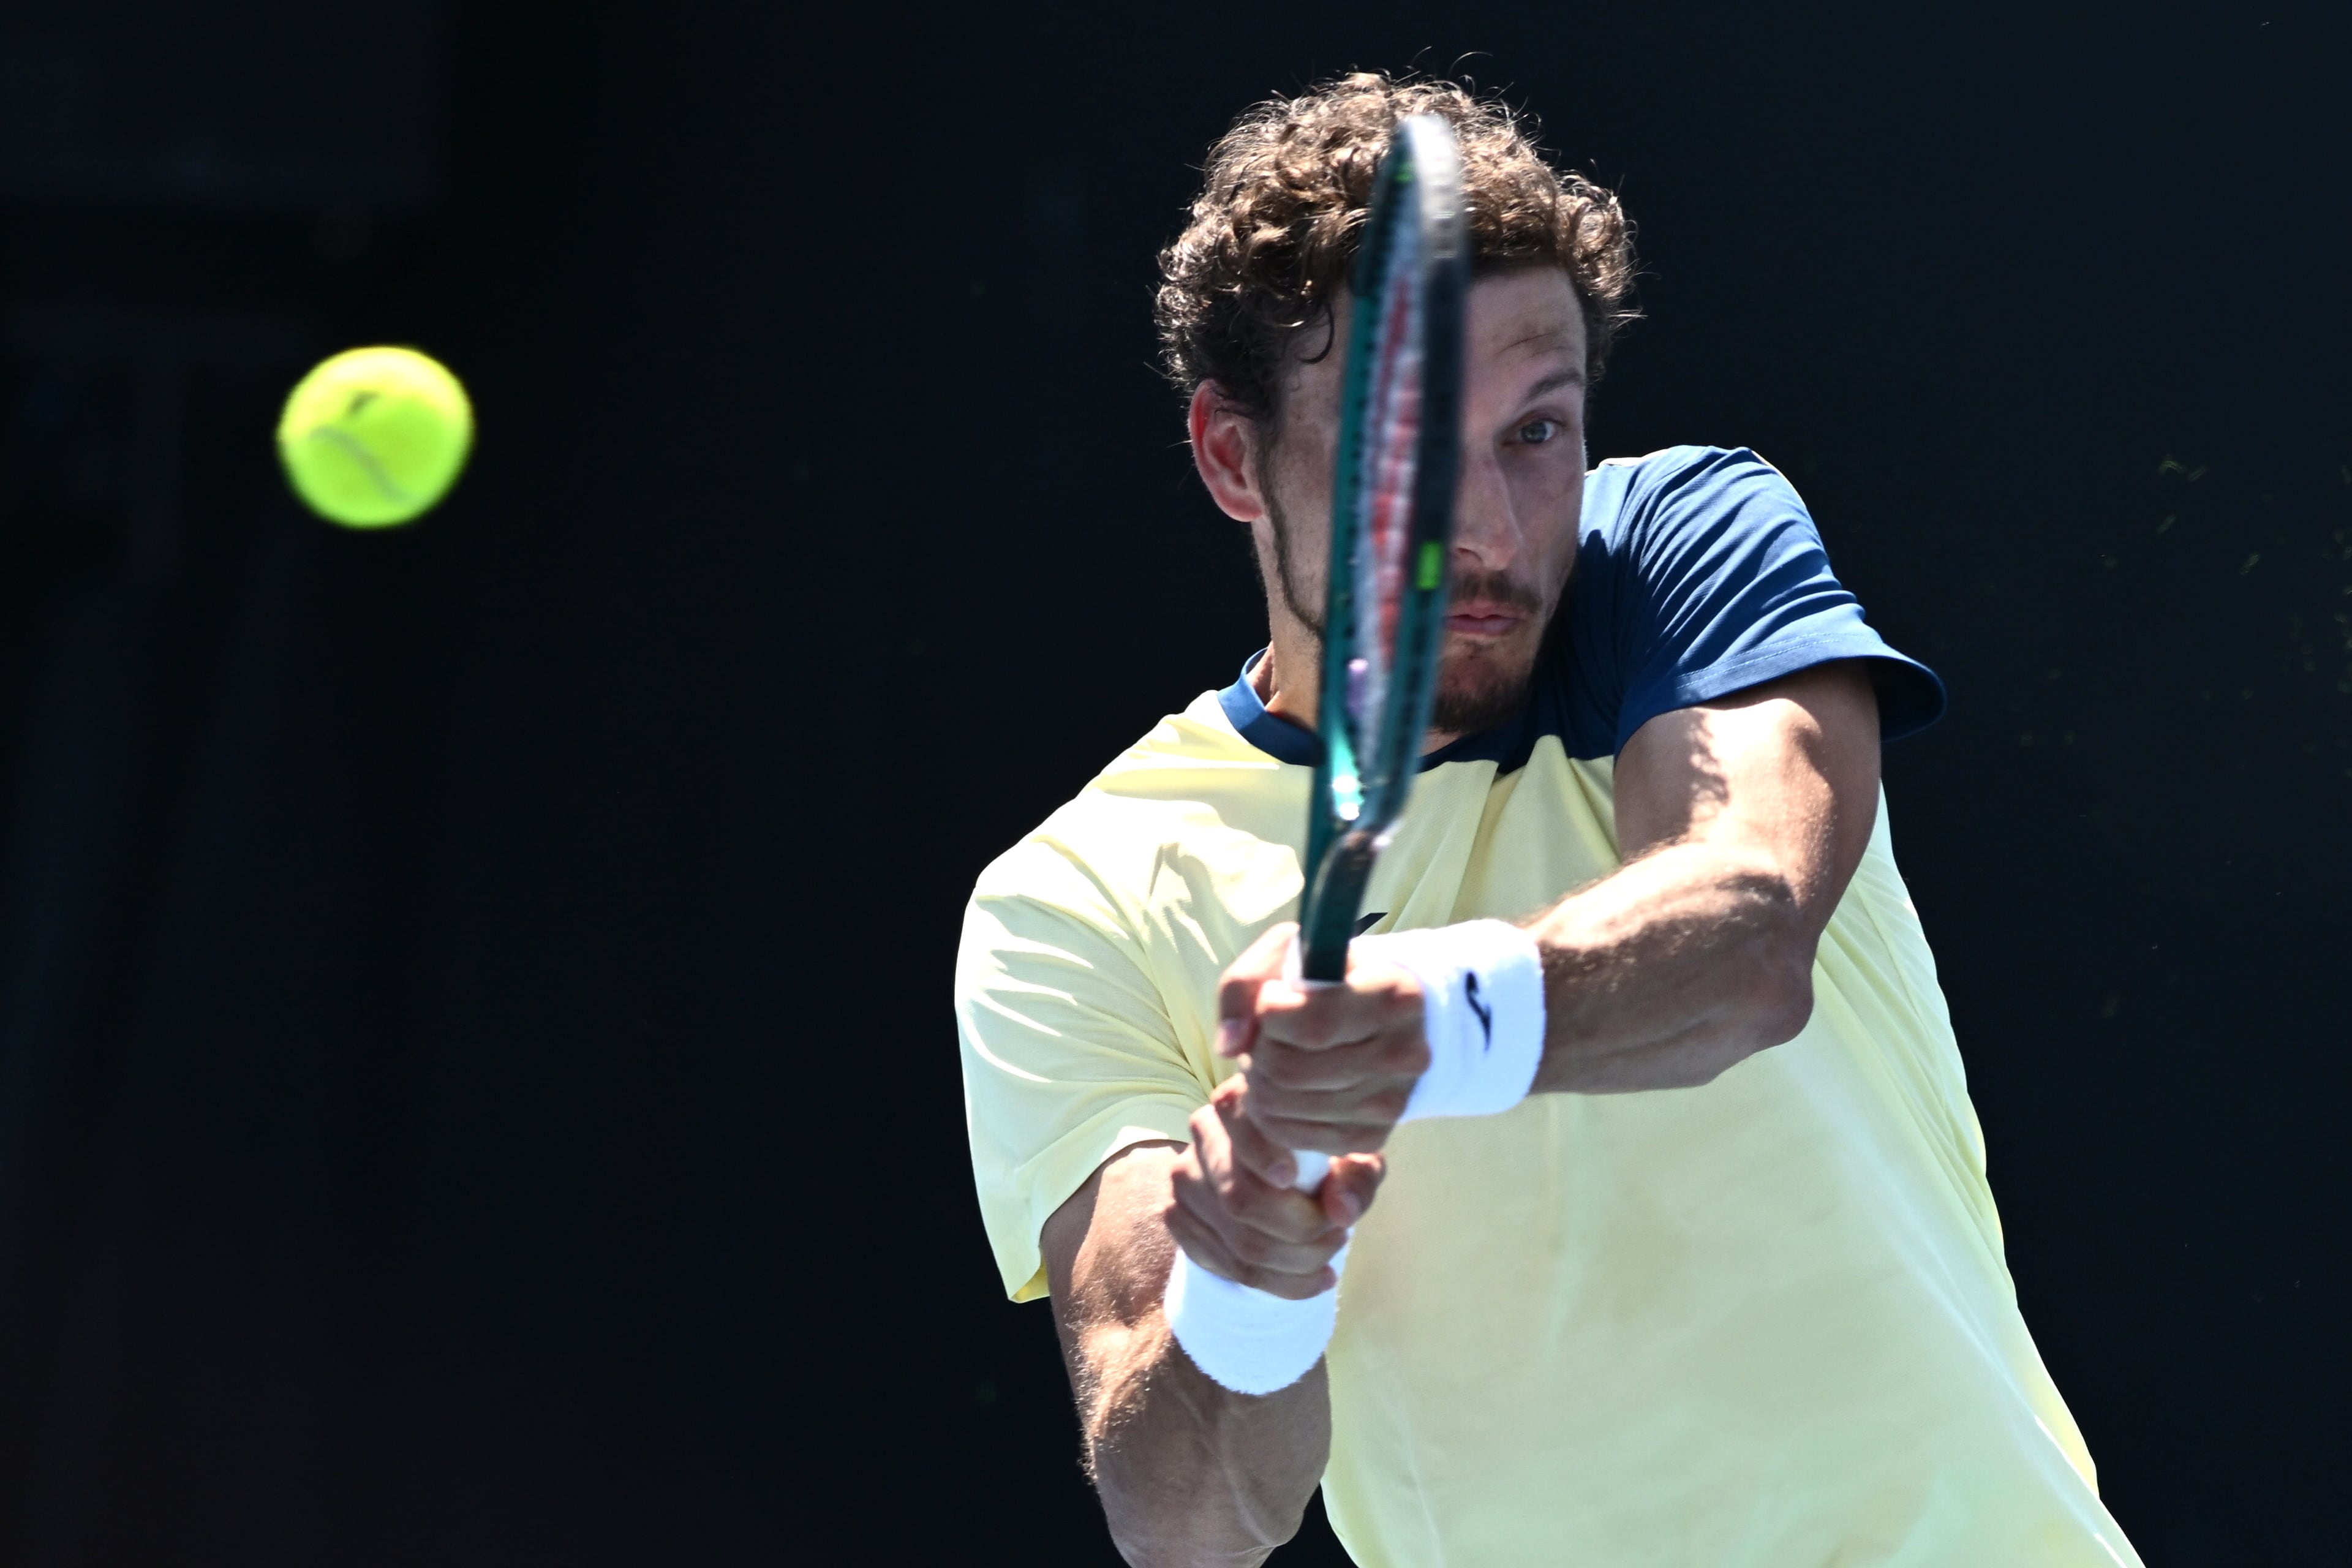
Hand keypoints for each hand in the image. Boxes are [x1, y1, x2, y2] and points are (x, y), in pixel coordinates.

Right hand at [1164, 1074, 1383, 1299]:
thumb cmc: (1322, 1160)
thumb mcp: (1353, 1158)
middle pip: (1241, 1198)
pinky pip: (1227, 1266)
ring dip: (1297, 1263)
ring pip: (1239, 1242)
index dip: (1263, 1153)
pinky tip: (1312, 1278)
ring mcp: (1185, 1178)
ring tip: (1330, 1254)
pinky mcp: (1176, 1217)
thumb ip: (1357, 1178)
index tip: (1294, 1179)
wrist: (1277, 1183)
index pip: (1236, 1119)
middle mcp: (1203, 1133)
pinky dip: (1279, 1283)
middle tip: (1339, 1234)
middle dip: (1301, 1231)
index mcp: (1242, 1101)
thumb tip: (1341, 1212)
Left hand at [1216, 922, 1430, 1155]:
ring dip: (1257, 1081)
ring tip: (1272, 1055)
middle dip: (1257, 1050)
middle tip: (1265, 1032)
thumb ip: (1245, 984)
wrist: (1379, 1014)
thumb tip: (1228, 1044)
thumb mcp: (1289, 952)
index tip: (1273, 996)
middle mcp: (1404, 1055)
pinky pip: (1292, 1135)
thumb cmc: (1329, 976)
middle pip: (1289, 1070)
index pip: (1311, 1024)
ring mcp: (1390, 1103)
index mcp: (1395, 997)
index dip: (1270, 1013)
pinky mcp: (1371, 1136)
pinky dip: (1269, 1113)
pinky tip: (1282, 1086)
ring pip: (1284, 1105)